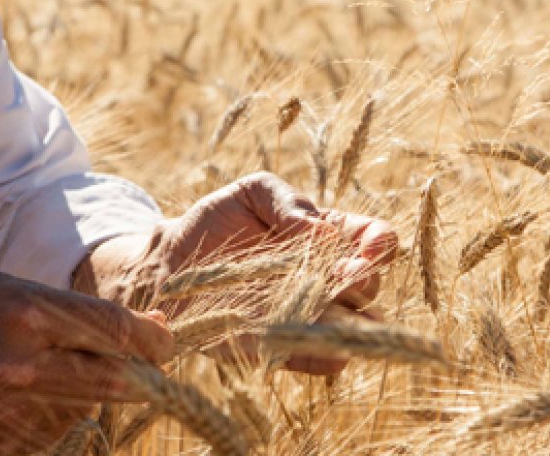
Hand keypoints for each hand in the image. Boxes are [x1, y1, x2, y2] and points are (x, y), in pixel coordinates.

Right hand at [0, 267, 172, 452]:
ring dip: (90, 394)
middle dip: (142, 374)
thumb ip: (84, 312)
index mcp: (28, 315)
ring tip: (48, 371)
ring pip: (88, 409)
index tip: (165, 342)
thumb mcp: (18, 289)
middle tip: (147, 367)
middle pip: (115, 379)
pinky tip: (28, 396)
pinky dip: (59, 416)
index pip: (116, 332)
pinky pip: (58, 433)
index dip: (153, 340)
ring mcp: (10, 411)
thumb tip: (159, 327)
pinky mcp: (3, 443)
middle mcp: (22, 365)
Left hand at [77, 172, 396, 374]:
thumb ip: (288, 202)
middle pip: (366, 289)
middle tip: (351, 274)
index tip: (373, 244)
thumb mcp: (253, 192)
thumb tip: (322, 230)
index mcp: (329, 240)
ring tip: (337, 310)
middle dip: (365, 281)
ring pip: (343, 330)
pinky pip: (301, 357)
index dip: (382, 243)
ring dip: (346, 323)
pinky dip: (313, 354)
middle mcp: (324, 283)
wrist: (168, 261)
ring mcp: (300, 318)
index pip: (374, 242)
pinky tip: (321, 348)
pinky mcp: (268, 347)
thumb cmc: (218, 220)